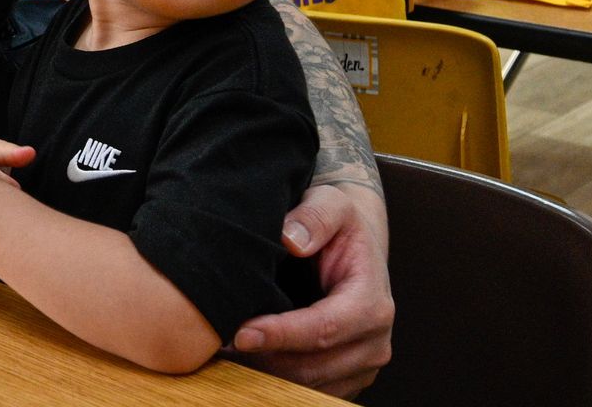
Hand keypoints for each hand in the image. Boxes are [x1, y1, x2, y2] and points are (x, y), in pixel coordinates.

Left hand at [231, 183, 392, 398]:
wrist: (354, 247)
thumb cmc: (339, 225)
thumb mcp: (331, 203)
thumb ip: (314, 215)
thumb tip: (291, 240)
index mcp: (372, 303)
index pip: (324, 328)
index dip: (282, 334)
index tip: (242, 332)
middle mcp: (374, 342)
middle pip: (313, 366)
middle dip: (265, 359)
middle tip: (218, 345)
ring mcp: (361, 366)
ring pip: (307, 385)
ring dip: (264, 373)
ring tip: (224, 353)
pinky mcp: (345, 378)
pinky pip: (307, 391)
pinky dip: (274, 379)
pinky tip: (244, 360)